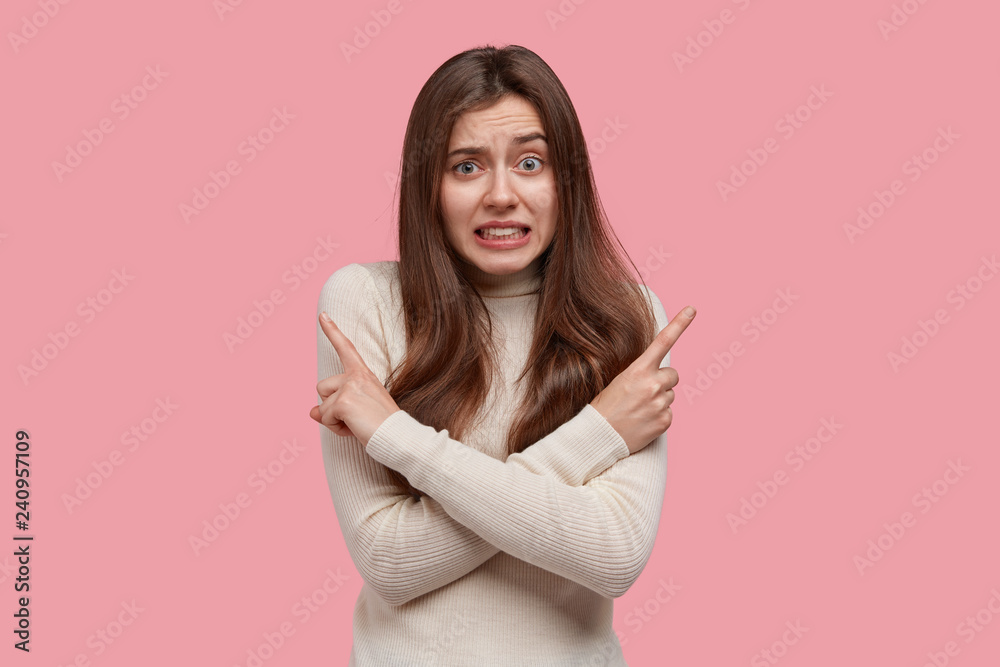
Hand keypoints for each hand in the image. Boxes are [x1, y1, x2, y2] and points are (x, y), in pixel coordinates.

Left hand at [310, 312, 400, 446]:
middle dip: (330, 406)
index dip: (333, 331)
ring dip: (332, 419)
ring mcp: (349, 387)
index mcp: (364, 374)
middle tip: (355, 417)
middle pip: (322, 388)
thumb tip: (312, 412)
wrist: (397, 437)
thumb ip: (333, 408)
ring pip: (322, 405)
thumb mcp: (355, 412)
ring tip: (355, 423)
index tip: (322, 315)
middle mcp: (356, 376)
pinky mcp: (343, 402)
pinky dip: (335, 428)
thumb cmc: (381, 425)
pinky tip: (353, 428)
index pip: (346, 349)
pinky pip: (325, 417)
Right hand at [590, 306, 695, 454]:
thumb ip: (642, 375)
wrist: (599, 437)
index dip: (679, 324)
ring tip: (638, 410)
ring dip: (659, 400)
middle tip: (644, 393)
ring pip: (670, 395)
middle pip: (673, 375)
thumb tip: (663, 379)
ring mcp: (661, 404)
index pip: (662, 342)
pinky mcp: (665, 421)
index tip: (692, 309)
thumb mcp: (619, 382)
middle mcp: (653, 384)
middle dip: (663, 381)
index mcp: (638, 370)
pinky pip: (669, 414)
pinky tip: (643, 422)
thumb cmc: (606, 408)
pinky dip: (658, 417)